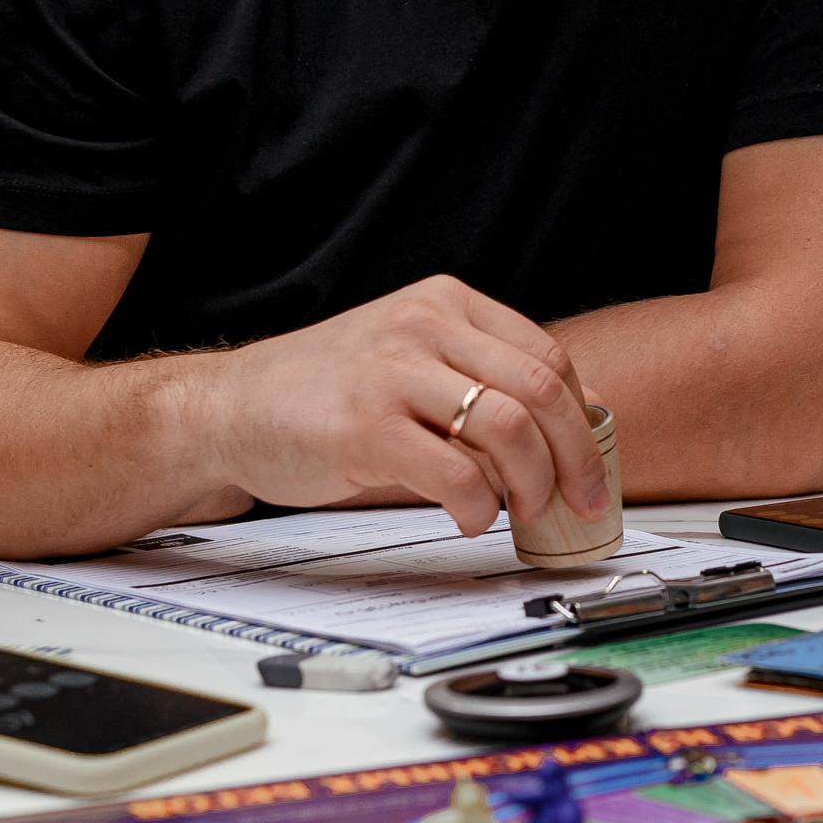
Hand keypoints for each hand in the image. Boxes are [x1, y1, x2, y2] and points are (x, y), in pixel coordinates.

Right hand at [199, 275, 610, 536]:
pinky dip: (480, 509)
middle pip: (540, 391)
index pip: (548, 356)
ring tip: (521, 513)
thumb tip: (576, 419)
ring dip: (533, 486)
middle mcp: (423, 326)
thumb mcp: (410, 356)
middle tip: (581, 502)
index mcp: (444, 303)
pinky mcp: (366, 428)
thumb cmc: (325, 391)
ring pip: (508, 429)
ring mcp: (392, 374)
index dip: (584, 419)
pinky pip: (456, 474)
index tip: (592, 465)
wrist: (230, 407)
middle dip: (577, 458)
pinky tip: (471, 519)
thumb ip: (480, 375)